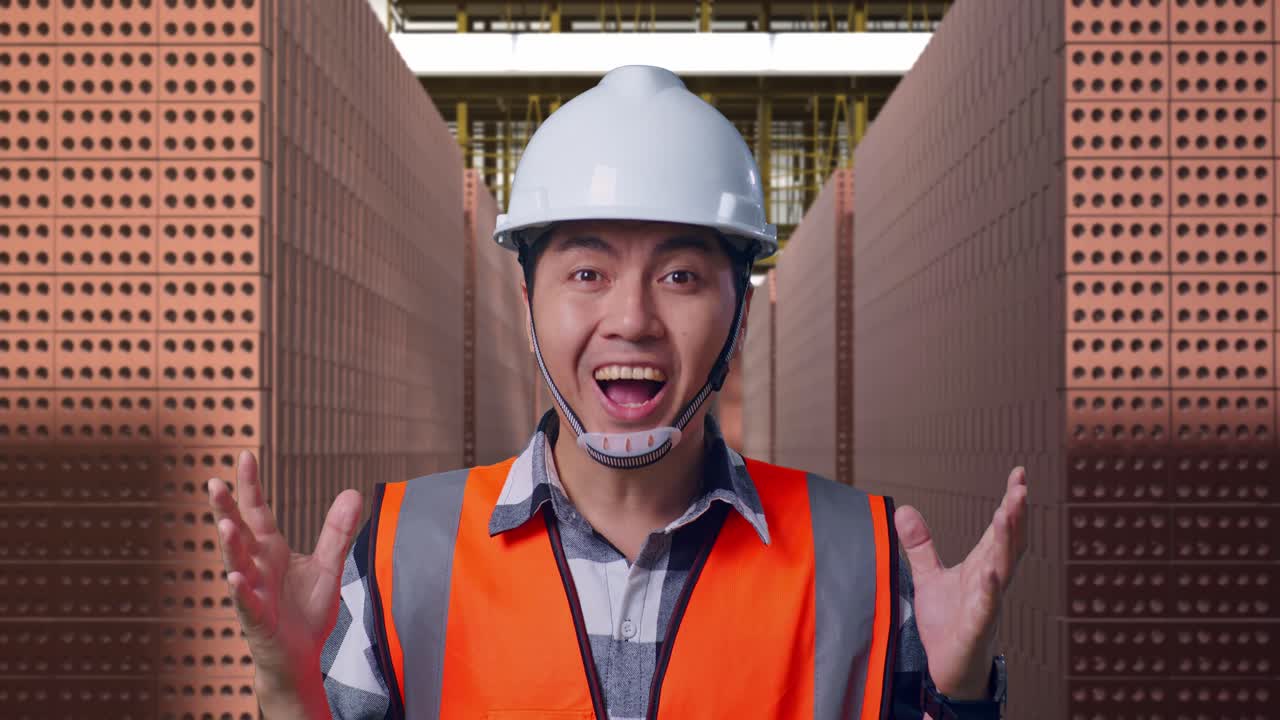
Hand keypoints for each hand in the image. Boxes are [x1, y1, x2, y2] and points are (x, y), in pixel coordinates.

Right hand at [207, 450, 362, 695]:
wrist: (300, 657)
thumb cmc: (306, 611)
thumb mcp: (328, 566)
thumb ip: (337, 531)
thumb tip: (352, 491)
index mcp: (271, 550)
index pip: (257, 512)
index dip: (250, 485)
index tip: (244, 454)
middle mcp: (256, 566)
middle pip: (238, 532)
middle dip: (226, 508)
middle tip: (213, 483)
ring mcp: (253, 592)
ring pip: (237, 564)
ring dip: (230, 545)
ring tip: (225, 523)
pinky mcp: (257, 619)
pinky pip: (247, 603)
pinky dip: (241, 590)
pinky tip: (236, 577)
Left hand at [894, 467, 1027, 699]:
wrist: (948, 672)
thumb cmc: (947, 624)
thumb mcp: (929, 578)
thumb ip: (920, 546)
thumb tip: (904, 510)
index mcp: (982, 567)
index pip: (1001, 530)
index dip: (1012, 503)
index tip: (1020, 473)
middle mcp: (991, 583)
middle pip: (1010, 545)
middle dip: (1016, 516)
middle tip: (1021, 488)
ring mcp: (987, 606)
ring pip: (1003, 570)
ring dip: (1006, 542)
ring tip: (1007, 513)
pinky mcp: (976, 630)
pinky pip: (986, 609)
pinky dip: (989, 591)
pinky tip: (990, 573)